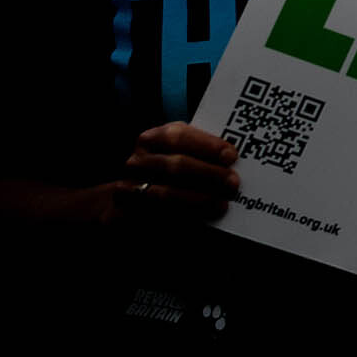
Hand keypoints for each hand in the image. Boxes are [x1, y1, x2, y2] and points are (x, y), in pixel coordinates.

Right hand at [113, 122, 239, 219]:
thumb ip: (200, 152)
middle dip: (208, 174)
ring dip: (198, 200)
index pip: (177, 136)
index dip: (206, 145)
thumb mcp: (180, 154)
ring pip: (165, 194)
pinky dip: (182, 218)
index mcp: (151, 140)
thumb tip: (232, 159)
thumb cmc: (168, 173)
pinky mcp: (123, 214)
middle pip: (175, 165)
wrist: (130, 201)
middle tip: (233, 183)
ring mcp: (127, 188)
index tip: (231, 156)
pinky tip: (201, 219)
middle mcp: (137, 162)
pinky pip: (156, 217)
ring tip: (222, 204)